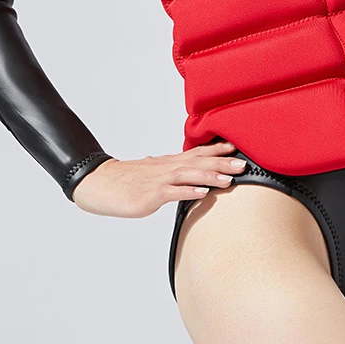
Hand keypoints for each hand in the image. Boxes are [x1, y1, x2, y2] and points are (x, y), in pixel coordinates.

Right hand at [71, 141, 247, 217]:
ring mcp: (159, 180)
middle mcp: (167, 167)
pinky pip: (172, 193)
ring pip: (188, 175)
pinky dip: (188, 192)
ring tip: (230, 180)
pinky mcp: (150, 195)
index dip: (217, 150)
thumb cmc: (128, 180)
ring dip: (210, 177)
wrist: (101, 183)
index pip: (197, 153)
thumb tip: (191, 179)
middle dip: (222, 163)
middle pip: (198, 162)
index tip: (237, 148)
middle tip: (244, 164)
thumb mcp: (154, 174)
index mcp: (169, 163)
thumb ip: (173, 175)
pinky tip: (202, 194)